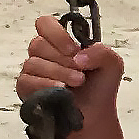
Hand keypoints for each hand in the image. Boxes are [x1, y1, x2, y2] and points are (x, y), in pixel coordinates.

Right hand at [18, 15, 128, 134]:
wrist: (95, 115)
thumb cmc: (99, 88)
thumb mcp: (112, 64)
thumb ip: (101, 52)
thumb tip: (77, 56)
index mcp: (60, 42)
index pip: (45, 24)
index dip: (57, 34)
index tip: (73, 50)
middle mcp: (43, 54)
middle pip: (38, 44)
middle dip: (63, 59)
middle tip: (81, 73)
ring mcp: (33, 71)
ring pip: (33, 62)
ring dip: (59, 73)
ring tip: (77, 83)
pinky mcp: (26, 88)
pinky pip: (26, 80)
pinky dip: (44, 84)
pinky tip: (60, 90)